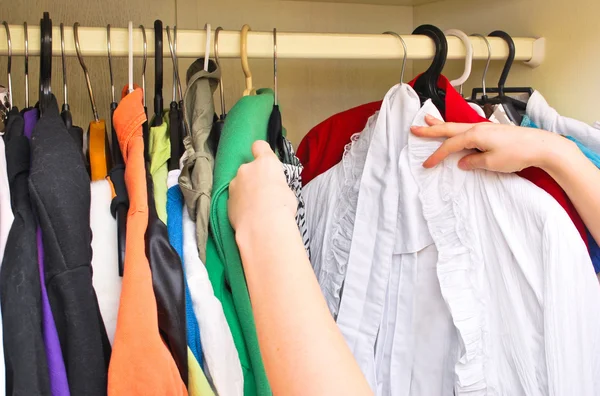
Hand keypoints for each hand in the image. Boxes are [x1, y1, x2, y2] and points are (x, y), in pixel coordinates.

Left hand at [228, 141, 296, 230]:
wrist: (263, 225)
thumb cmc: (282, 206)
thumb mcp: (287, 190)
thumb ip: (276, 183)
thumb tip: (273, 189)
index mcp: (265, 162)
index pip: (259, 146)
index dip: (261, 152)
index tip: (263, 160)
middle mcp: (246, 169)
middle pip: (249, 169)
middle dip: (253, 178)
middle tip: (264, 193)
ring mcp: (234, 184)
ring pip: (240, 184)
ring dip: (245, 192)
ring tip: (255, 208)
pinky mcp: (227, 200)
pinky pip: (235, 199)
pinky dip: (240, 205)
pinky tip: (248, 216)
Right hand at [410, 115, 566, 172]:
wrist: (542, 146)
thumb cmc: (518, 153)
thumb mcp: (492, 162)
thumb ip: (474, 161)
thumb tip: (463, 162)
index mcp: (475, 134)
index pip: (450, 146)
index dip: (436, 155)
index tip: (426, 164)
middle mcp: (478, 128)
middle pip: (449, 128)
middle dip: (431, 129)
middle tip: (414, 128)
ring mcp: (485, 128)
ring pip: (457, 126)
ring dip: (442, 125)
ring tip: (429, 120)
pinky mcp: (492, 132)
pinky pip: (468, 129)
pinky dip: (456, 128)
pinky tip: (455, 130)